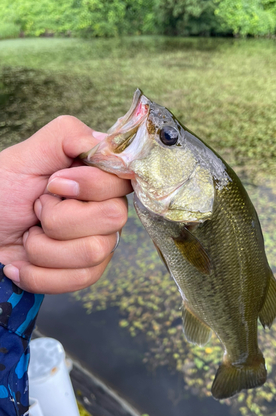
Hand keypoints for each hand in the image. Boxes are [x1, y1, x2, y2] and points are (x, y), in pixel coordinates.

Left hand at [0, 116, 131, 293]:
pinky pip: (81, 279)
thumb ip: (67, 136)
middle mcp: (105, 209)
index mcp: (96, 177)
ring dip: (44, 248)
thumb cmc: (0, 193)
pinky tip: (22, 262)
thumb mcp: (26, 156)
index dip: (90, 185)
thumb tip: (107, 144)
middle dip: (59, 218)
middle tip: (36, 209)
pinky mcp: (86, 271)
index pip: (122, 180)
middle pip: (113, 218)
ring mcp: (99, 242)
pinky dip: (40, 274)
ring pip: (94, 252)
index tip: (54, 184)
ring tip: (28, 236)